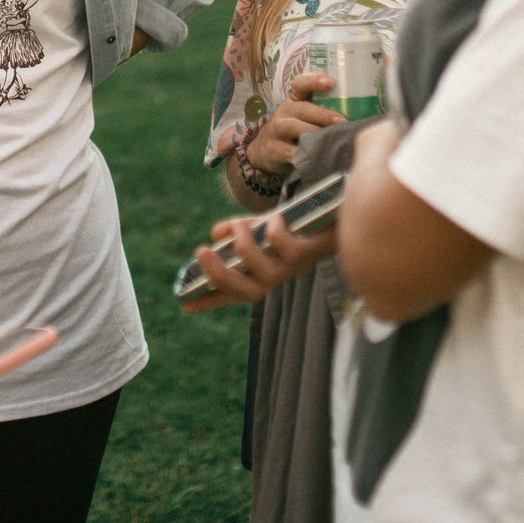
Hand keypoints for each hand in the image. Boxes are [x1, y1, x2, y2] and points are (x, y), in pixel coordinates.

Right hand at [179, 212, 339, 312]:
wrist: (339, 217)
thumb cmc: (297, 224)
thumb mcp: (262, 225)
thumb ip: (239, 231)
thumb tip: (217, 233)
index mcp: (263, 273)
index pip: (233, 294)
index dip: (210, 301)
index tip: (185, 305)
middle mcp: (277, 276)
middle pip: (247, 293)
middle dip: (220, 276)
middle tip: (200, 251)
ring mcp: (292, 268)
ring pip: (263, 273)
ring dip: (244, 247)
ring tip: (239, 225)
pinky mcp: (307, 253)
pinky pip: (285, 248)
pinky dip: (273, 232)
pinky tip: (273, 218)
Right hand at [246, 72, 342, 181]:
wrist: (265, 151)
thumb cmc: (296, 130)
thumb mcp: (304, 116)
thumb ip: (325, 111)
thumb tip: (363, 113)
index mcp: (294, 99)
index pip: (300, 84)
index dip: (314, 81)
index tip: (330, 82)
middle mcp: (284, 111)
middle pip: (302, 108)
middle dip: (322, 114)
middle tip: (341, 120)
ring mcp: (277, 130)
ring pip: (294, 127)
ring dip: (313, 132)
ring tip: (329, 139)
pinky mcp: (273, 149)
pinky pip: (289, 151)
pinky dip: (303, 154)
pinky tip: (316, 157)